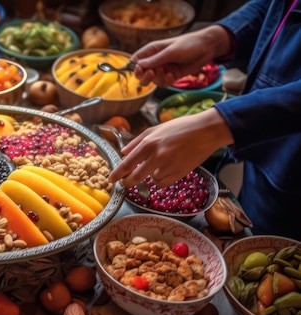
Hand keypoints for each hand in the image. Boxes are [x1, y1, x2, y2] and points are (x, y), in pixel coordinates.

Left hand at [108, 109, 232, 187]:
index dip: (117, 174)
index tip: (110, 180)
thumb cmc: (180, 127)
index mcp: (149, 143)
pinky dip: (162, 180)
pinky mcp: (179, 174)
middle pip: (136, 177)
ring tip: (161, 163)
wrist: (206, 131)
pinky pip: (163, 183)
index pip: (127, 163)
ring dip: (151, 176)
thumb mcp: (156, 129)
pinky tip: (167, 169)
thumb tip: (123, 152)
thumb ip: (136, 141)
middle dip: (128, 182)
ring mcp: (169, 166)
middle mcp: (157, 156)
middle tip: (125, 183)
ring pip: (151, 180)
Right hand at [132, 25, 230, 86]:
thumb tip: (138, 66)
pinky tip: (172, 76)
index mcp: (152, 50)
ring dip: (158, 79)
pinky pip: (163, 83)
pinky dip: (166, 82)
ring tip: (167, 73)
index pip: (136, 60)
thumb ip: (155, 60)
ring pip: (152, 80)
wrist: (208, 48)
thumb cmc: (189, 44)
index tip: (140, 71)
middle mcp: (156, 60)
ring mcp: (163, 68)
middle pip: (141, 73)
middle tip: (152, 74)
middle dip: (145, 76)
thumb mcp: (171, 52)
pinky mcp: (171, 75)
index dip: (135, 67)